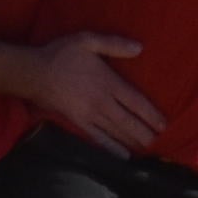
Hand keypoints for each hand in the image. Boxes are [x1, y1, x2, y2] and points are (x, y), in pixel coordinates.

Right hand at [28, 33, 163, 156]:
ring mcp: (90, 115)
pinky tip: (123, 156)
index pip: (135, 101)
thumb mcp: (88, 41)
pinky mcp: (78, 123)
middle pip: (129, 121)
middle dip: (145, 132)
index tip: (164, 124)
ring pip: (116, 132)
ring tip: (147, 148)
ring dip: (133, 141)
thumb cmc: (61, 55)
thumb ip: (114, 45)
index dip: (151, 114)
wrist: (33, 73)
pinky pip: (98, 139)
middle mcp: (102, 102)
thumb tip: (139, 48)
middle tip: (160, 141)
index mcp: (107, 82)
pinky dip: (112, 148)